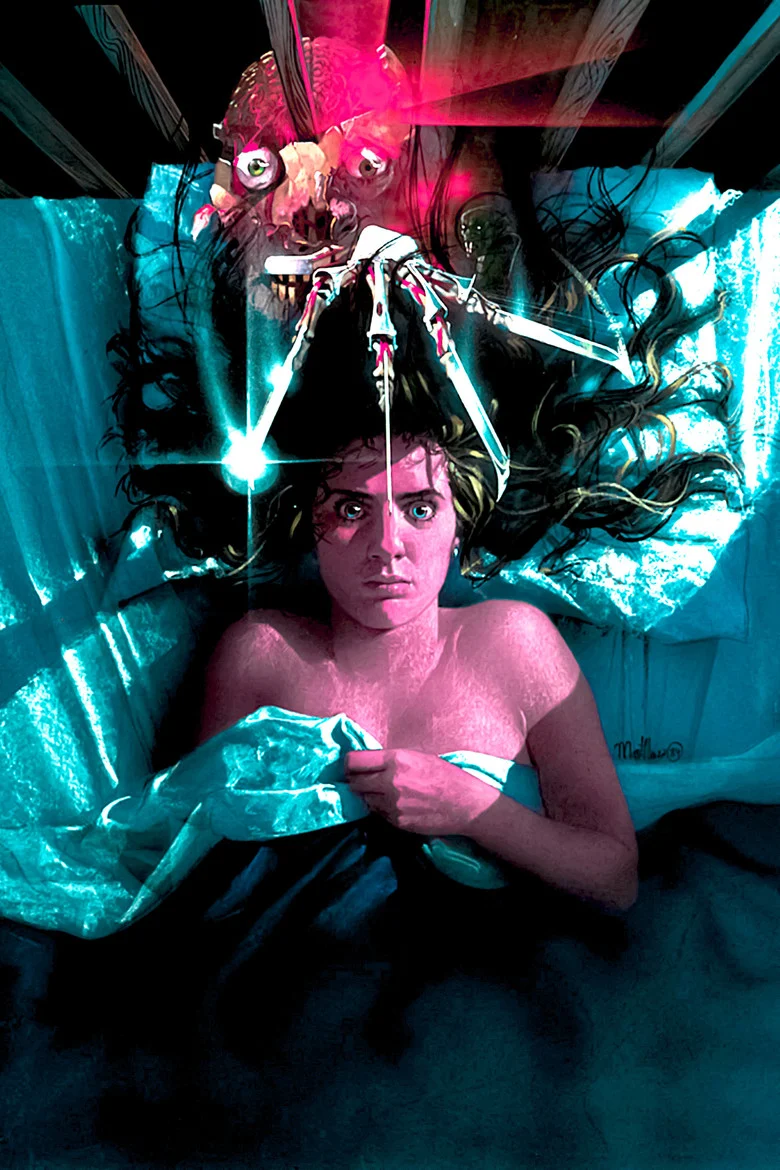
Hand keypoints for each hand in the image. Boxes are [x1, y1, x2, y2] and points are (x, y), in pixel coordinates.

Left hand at [344, 749, 497, 835]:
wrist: (466, 804)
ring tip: (381, 792)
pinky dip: (381, 808)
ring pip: (365, 800)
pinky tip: (394, 803)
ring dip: (369, 796)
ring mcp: (393, 803)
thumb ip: (393, 760)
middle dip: (355, 781)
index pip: (355, 761)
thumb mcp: (419, 757)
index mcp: (397, 760)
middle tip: (360, 780)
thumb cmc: (446, 776)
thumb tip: (370, 763)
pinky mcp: (397, 821)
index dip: (349, 764)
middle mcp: (391, 781)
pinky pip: (379, 813)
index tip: (350, 767)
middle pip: (355, 783)